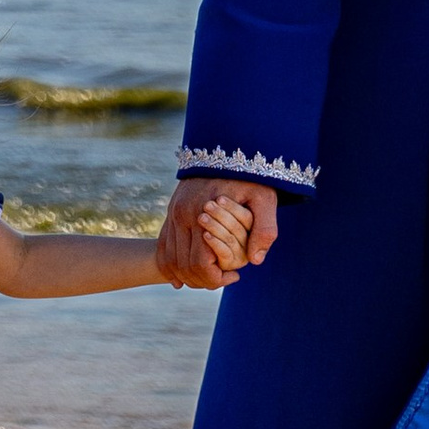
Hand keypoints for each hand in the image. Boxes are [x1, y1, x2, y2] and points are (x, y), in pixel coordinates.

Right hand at [157, 180, 277, 287]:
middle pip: (183, 265)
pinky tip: (180, 277)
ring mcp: (173, 212)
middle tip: (222, 280)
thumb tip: (256, 260)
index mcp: (202, 214)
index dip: (215, 279)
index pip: (200, 263)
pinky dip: (170, 264)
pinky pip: (163, 245)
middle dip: (201, 280)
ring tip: (208, 277)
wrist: (227, 148)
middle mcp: (182, 215)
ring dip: (185, 274)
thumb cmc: (250, 176)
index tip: (234, 277)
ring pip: (170, 258)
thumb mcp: (265, 199)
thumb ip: (264, 228)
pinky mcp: (171, 211)